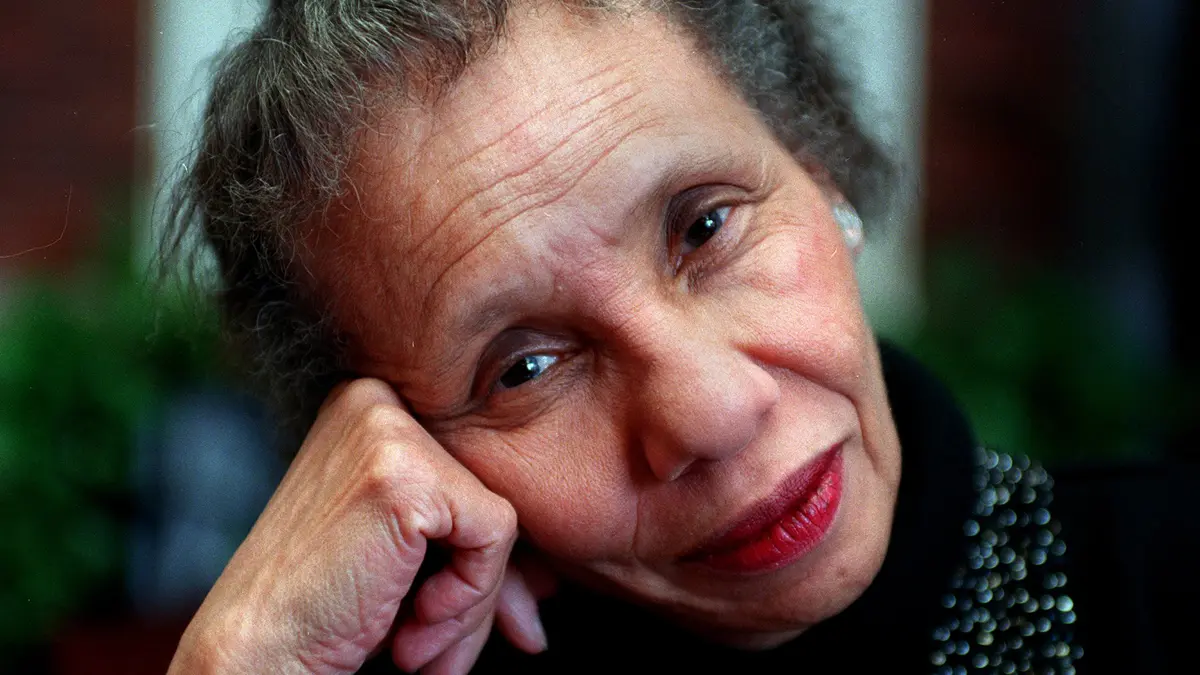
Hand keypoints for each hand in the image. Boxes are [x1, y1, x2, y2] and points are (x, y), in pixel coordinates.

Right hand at [168, 379, 547, 673]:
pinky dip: (468, 599)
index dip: (484, 557)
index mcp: (370, 406)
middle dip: (488, 584)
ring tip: (415, 645)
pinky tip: (409, 629)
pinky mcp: (403, 472)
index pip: (468, 469)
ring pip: (498, 515)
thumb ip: (463, 535)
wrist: (254, 657)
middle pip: (488, 486)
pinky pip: (494, 535)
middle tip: (444, 649)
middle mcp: (374, 397)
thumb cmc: (324, 611)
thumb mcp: (402, 551)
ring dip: (472, 603)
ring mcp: (386, 427)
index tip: (493, 619)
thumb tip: (551, 575)